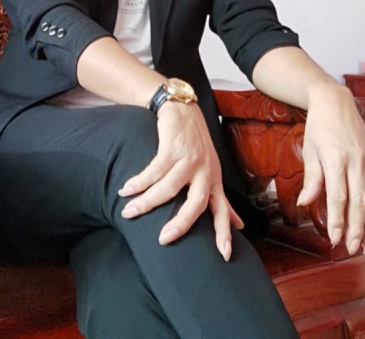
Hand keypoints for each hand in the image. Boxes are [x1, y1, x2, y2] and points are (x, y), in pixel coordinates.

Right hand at [118, 102, 242, 260]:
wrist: (184, 109)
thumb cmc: (197, 144)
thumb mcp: (212, 170)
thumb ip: (220, 199)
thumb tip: (238, 225)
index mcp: (213, 180)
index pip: (222, 209)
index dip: (224, 232)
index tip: (225, 255)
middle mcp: (204, 171)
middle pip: (196, 202)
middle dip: (182, 222)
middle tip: (164, 238)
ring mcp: (188, 159)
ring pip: (169, 187)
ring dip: (147, 201)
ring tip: (129, 213)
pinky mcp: (172, 147)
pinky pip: (154, 170)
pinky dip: (138, 181)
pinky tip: (126, 189)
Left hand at [297, 84, 364, 253]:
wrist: (336, 102)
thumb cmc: (319, 127)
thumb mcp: (310, 150)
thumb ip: (311, 179)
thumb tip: (305, 204)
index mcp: (336, 159)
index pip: (339, 197)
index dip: (338, 220)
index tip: (334, 239)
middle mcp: (356, 161)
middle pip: (359, 201)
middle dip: (355, 228)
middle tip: (350, 248)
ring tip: (364, 241)